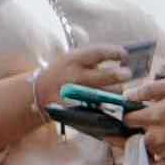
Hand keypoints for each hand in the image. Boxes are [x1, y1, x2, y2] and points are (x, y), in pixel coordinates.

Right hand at [0, 45, 135, 154]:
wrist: (38, 93)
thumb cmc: (63, 73)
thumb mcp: (72, 58)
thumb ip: (94, 57)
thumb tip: (124, 56)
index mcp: (73, 60)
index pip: (100, 52)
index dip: (116, 52)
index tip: (124, 56)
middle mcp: (75, 77)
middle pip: (109, 75)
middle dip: (122, 75)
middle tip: (126, 74)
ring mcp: (76, 95)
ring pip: (109, 94)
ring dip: (117, 92)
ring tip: (116, 90)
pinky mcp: (78, 111)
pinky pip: (101, 110)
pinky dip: (110, 107)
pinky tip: (112, 104)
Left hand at [130, 72, 164, 164]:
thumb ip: (149, 89)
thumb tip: (127, 96)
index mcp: (155, 114)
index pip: (126, 118)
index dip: (129, 113)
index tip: (135, 111)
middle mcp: (156, 134)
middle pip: (133, 135)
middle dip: (140, 128)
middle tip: (155, 121)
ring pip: (145, 149)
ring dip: (148, 143)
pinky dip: (153, 162)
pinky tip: (159, 154)